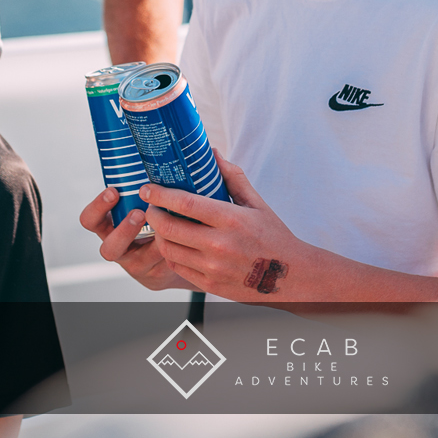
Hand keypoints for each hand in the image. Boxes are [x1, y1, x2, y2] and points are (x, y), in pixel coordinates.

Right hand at [78, 188, 194, 291]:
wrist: (181, 250)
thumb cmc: (168, 218)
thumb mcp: (157, 200)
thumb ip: (164, 180)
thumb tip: (202, 147)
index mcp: (113, 224)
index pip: (91, 219)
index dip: (98, 207)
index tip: (114, 190)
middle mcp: (119, 245)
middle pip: (106, 246)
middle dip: (122, 229)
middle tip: (139, 213)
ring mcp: (136, 262)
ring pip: (136, 261)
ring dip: (147, 244)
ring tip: (160, 229)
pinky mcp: (153, 273)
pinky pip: (158, 263)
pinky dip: (170, 248)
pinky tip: (183, 237)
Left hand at [142, 153, 311, 301]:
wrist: (290, 276)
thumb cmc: (273, 235)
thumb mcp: (257, 203)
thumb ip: (233, 177)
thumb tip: (212, 152)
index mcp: (231, 219)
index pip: (185, 203)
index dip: (160, 194)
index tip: (147, 188)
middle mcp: (220, 245)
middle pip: (169, 227)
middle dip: (153, 214)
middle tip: (150, 206)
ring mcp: (213, 268)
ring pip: (168, 249)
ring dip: (158, 235)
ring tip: (160, 224)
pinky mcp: (210, 285)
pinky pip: (177, 268)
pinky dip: (170, 254)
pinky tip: (173, 244)